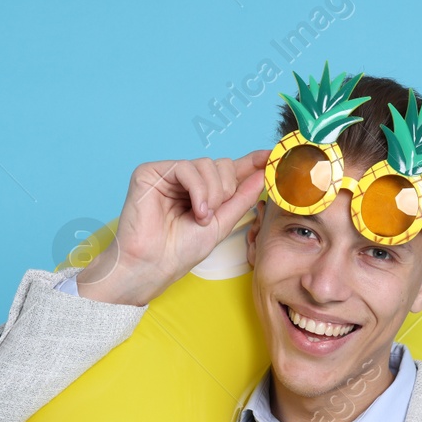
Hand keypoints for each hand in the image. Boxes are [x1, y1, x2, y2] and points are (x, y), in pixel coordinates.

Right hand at [77, 150, 270, 305]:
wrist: (152, 265)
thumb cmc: (180, 251)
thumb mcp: (221, 224)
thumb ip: (241, 198)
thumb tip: (262, 173)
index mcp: (202, 192)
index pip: (229, 171)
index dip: (250, 162)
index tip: (271, 156)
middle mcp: (185, 181)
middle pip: (221, 164)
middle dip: (226, 190)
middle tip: (214, 214)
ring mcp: (167, 174)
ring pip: (206, 164)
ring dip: (212, 192)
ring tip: (202, 217)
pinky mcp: (150, 172)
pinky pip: (185, 167)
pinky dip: (197, 189)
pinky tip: (196, 209)